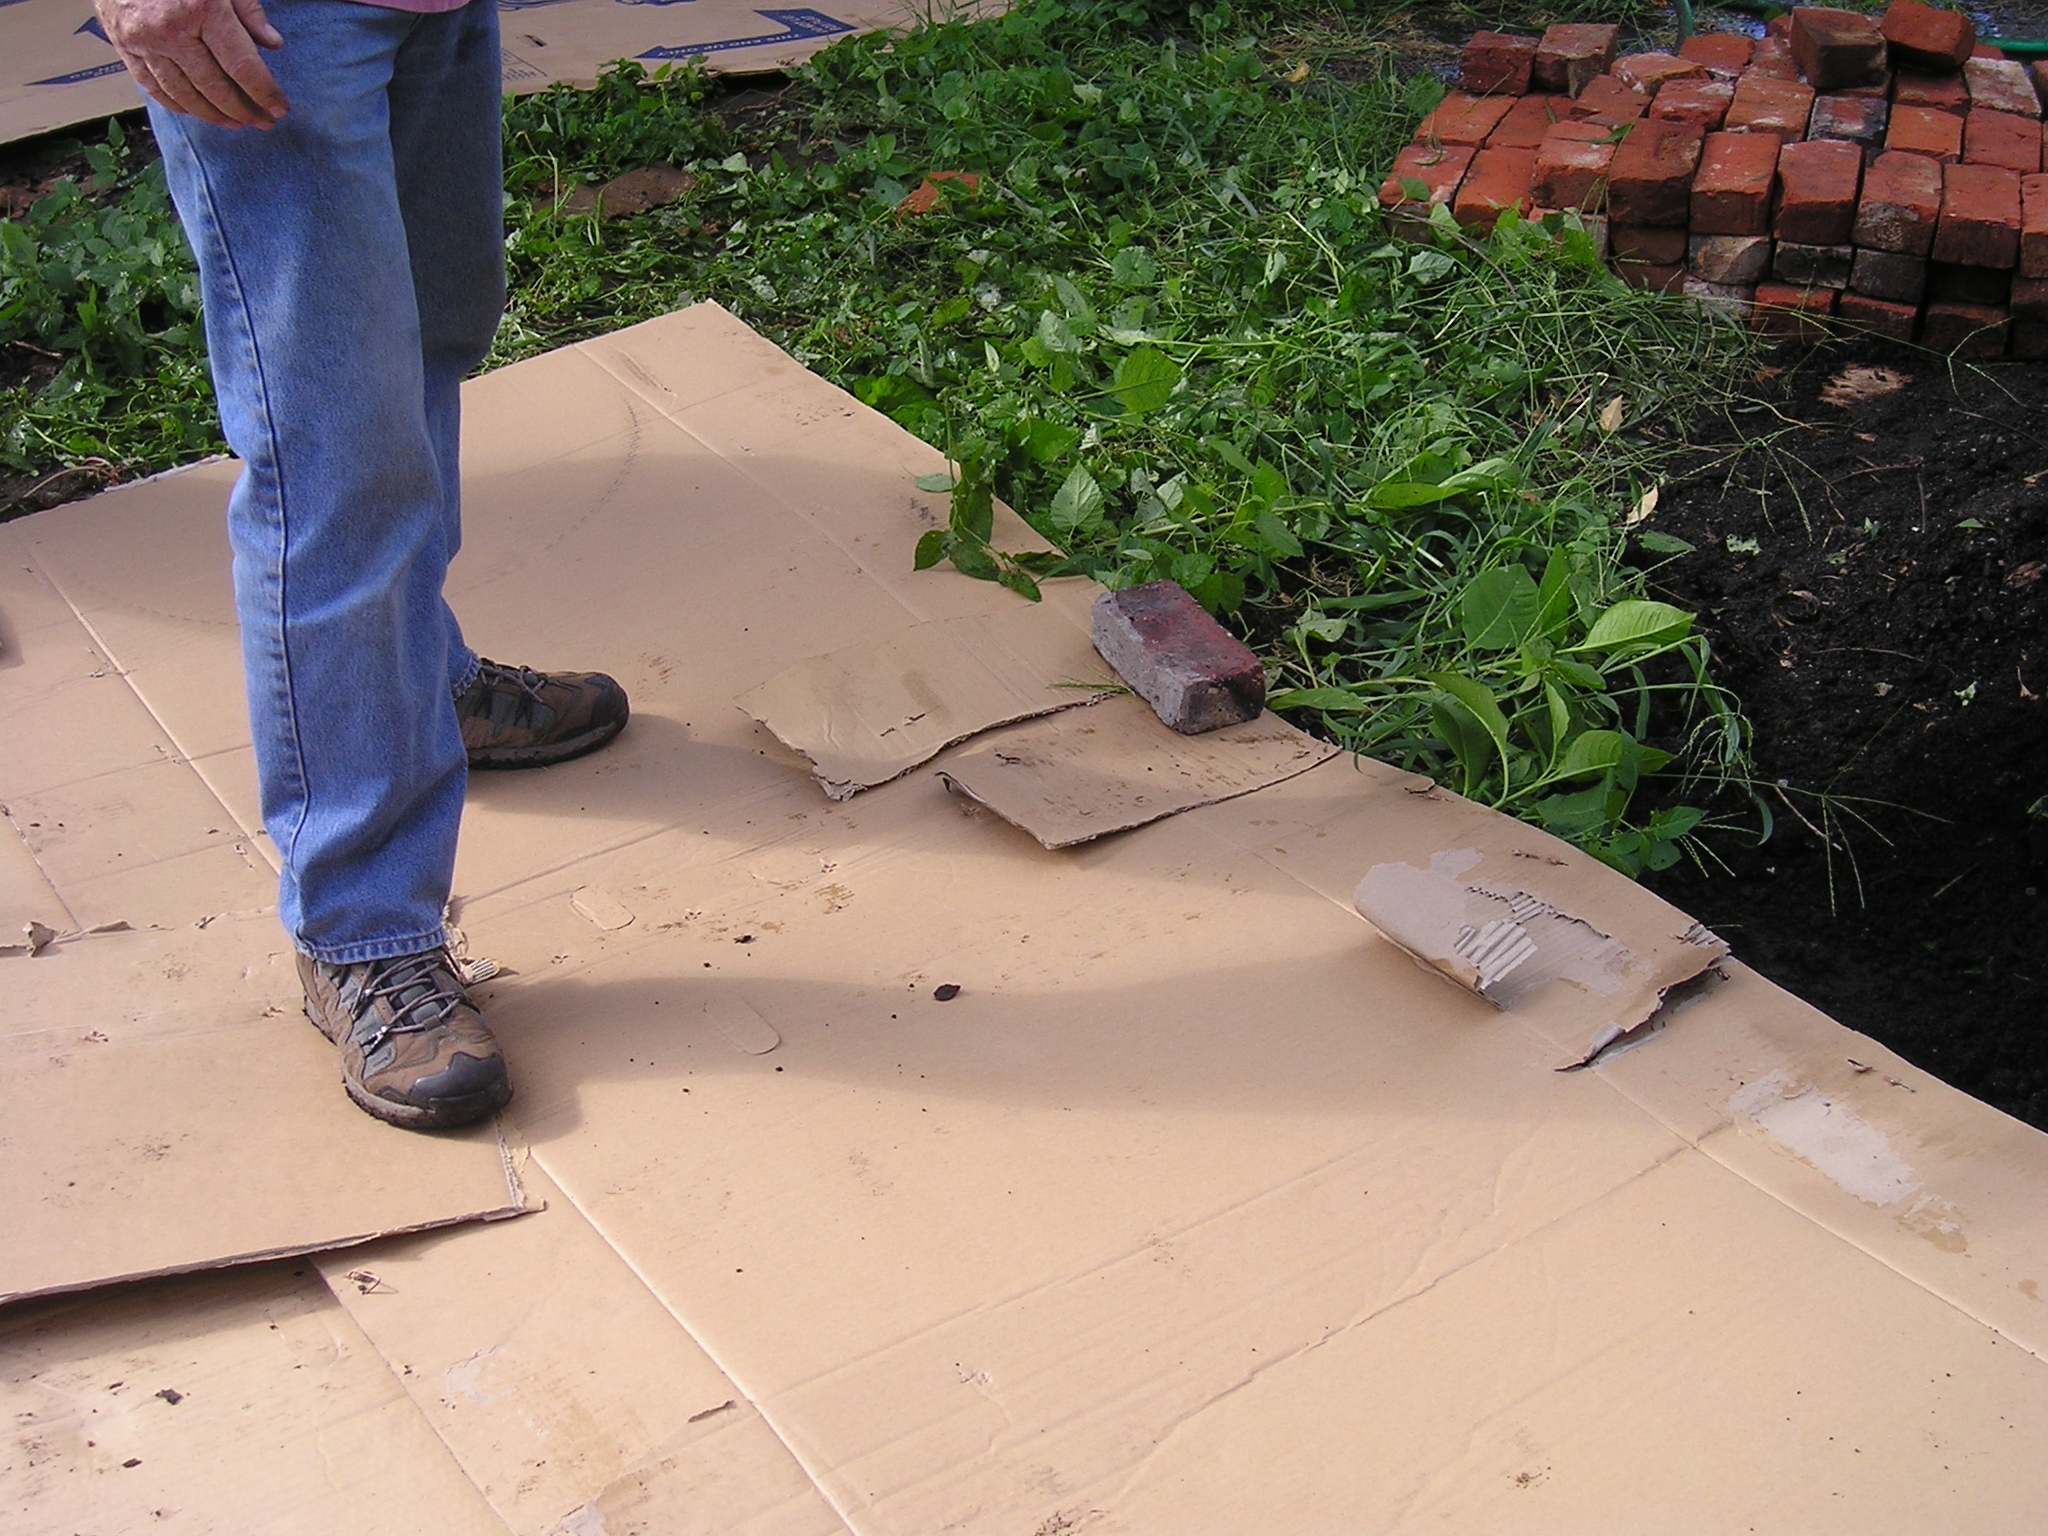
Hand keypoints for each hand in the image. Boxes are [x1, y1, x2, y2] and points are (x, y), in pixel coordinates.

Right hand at [94, 0, 288, 129]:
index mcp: (201, 9)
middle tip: (263, 122)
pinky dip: (177, 104)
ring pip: (184, 94)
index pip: (241, 66)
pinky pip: (152, 86)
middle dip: (244, 110)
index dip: (264, 92)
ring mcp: (143, 41)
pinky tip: (196, 112)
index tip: (278, 108)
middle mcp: (170, 30)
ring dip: (213, 115)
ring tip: (235, 123)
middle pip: (214, 87)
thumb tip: (272, 43)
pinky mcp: (124, 45)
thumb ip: (248, 10)